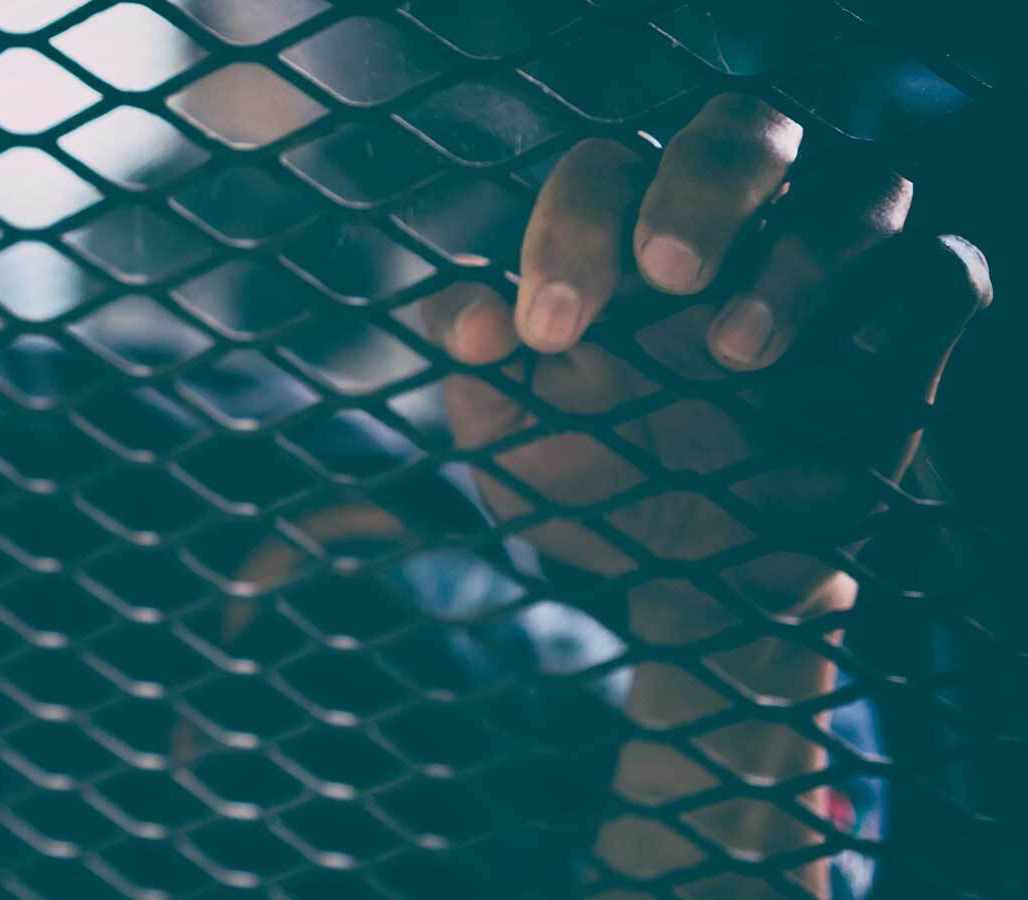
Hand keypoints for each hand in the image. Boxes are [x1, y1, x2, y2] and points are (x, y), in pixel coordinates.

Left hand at [418, 93, 989, 896]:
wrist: (688, 578)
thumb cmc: (592, 479)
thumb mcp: (511, 440)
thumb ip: (478, 374)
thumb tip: (469, 320)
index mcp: (627, 227)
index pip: (604, 172)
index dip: (572, 230)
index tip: (545, 329)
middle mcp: (739, 220)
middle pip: (742, 131)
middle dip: (704, 188)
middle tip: (666, 276)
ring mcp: (833, 263)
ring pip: (857, 191)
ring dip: (802, 260)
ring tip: (739, 353)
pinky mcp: (908, 322)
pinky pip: (939, 271)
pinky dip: (901, 301)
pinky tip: (848, 365)